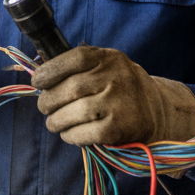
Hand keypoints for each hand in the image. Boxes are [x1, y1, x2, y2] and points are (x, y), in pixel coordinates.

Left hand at [31, 45, 194, 147]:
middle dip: (49, 101)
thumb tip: (39, 79)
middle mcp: (116, 78)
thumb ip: (77, 68)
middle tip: (44, 107)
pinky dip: (70, 135)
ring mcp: (120, 103)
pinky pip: (84, 133)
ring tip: (54, 123)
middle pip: (69, 89)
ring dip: (56, 120)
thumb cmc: (118, 88)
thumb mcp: (104, 67)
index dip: (50, 70)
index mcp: (109, 58)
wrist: (157, 111)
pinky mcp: (120, 128)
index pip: (74, 59)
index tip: (37, 81)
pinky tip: (69, 134)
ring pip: (73, 112)